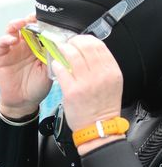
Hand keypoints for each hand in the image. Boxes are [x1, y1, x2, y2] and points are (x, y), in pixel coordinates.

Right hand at [0, 15, 52, 117]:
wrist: (23, 102)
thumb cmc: (37, 87)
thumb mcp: (48, 70)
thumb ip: (51, 56)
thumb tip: (57, 41)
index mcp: (38, 48)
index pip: (40, 30)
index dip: (43, 23)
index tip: (49, 19)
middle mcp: (25, 46)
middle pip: (26, 26)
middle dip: (30, 19)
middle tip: (35, 17)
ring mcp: (13, 50)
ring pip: (12, 30)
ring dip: (16, 24)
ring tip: (22, 23)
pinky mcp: (2, 56)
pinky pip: (2, 43)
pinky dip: (6, 38)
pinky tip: (12, 39)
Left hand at [51, 35, 123, 152]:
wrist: (98, 127)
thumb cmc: (102, 106)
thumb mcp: (111, 83)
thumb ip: (102, 67)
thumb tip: (88, 51)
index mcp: (111, 71)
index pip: (98, 45)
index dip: (85, 39)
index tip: (78, 40)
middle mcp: (100, 74)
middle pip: (85, 46)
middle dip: (73, 41)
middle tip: (66, 43)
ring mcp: (85, 82)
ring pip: (72, 55)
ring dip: (63, 49)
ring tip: (59, 50)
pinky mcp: (72, 91)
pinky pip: (61, 70)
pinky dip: (57, 64)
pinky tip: (56, 65)